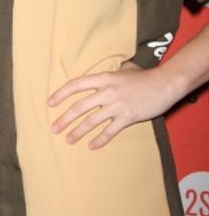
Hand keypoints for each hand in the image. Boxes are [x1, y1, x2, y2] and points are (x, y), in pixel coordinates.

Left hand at [47, 62, 178, 148]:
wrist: (163, 84)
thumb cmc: (143, 76)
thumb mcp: (123, 69)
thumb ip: (110, 72)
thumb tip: (102, 72)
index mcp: (103, 78)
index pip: (76, 85)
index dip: (61, 94)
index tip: (50, 102)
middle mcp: (107, 91)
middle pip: (80, 106)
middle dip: (65, 119)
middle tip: (54, 128)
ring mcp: (117, 105)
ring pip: (92, 121)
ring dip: (78, 132)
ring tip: (68, 140)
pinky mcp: (128, 117)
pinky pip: (110, 131)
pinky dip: (100, 140)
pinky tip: (91, 146)